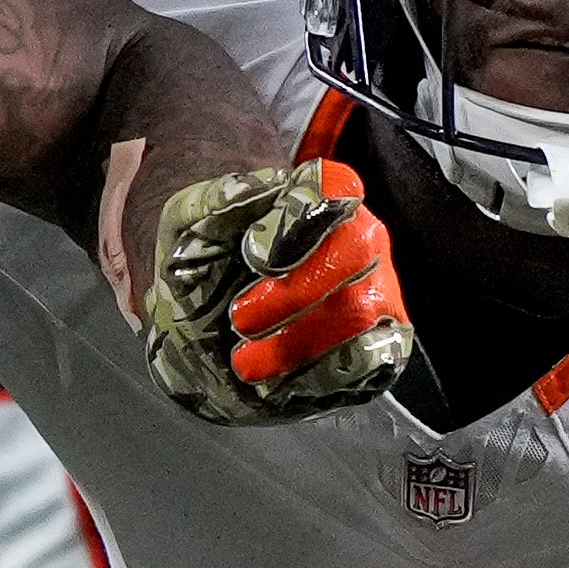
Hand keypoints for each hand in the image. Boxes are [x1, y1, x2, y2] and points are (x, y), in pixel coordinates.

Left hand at [142, 161, 412, 425]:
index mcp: (316, 200)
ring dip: (296, 341)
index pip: (334, 186)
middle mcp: (358, 241)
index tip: (253, 254)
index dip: (300, 215)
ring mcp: (377, 294)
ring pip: (361, 310)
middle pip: (355, 247)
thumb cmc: (203, 273)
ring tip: (244, 361)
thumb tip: (253, 191)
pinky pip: (369, 361)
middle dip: (293, 290)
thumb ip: (214, 202)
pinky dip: (315, 375)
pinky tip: (276, 381)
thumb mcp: (187, 229)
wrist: (201, 342)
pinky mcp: (382, 350)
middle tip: (240, 319)